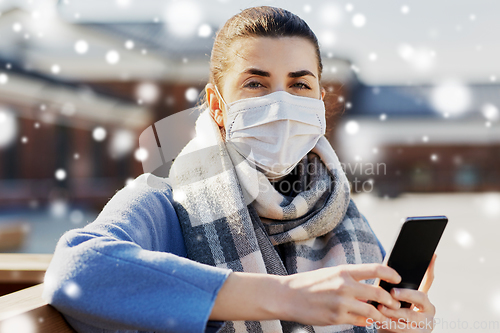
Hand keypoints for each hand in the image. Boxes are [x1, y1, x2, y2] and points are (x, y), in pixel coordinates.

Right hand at [279, 263, 401, 326]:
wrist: (287, 295)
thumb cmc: (309, 283)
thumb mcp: (330, 274)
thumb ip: (350, 281)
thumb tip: (369, 292)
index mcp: (343, 271)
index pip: (375, 268)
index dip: (391, 273)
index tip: (397, 278)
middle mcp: (344, 286)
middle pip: (378, 293)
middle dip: (390, 301)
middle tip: (394, 304)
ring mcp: (341, 303)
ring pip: (372, 311)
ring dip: (381, 315)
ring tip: (384, 316)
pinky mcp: (336, 318)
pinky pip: (359, 321)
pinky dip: (366, 322)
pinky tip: (367, 321)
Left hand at [375, 253, 436, 331]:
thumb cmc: (390, 314)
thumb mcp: (393, 300)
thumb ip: (393, 287)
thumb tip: (385, 267)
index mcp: (423, 297)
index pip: (429, 280)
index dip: (431, 267)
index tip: (431, 256)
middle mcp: (429, 310)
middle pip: (420, 297)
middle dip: (405, 294)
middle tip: (392, 292)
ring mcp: (426, 324)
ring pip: (410, 315)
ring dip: (394, 311)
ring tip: (381, 308)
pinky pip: (404, 329)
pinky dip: (391, 324)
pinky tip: (381, 321)